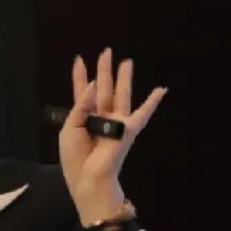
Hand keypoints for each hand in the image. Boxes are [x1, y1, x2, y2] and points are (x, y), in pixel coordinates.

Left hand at [60, 47, 167, 224]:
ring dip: (123, 78)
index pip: (82, 93)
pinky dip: (152, 102)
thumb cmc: (76, 159)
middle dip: (105, 70)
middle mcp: (101, 119)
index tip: (79, 60)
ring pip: (120, 95)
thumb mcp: (69, 128)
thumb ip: (80, 105)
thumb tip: (95, 85)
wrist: (88, 179)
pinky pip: (142, 113)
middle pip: (104, 89)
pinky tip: (161, 89)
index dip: (80, 77)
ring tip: (126, 61)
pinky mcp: (127, 129)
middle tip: (106, 51)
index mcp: (84, 120)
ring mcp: (115, 123)